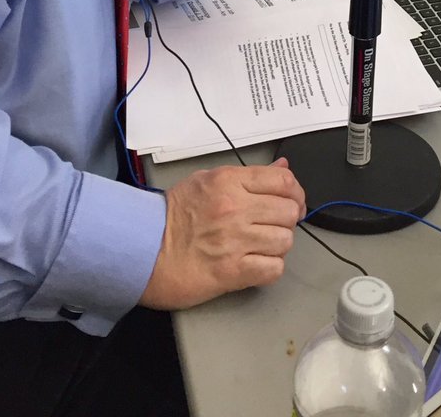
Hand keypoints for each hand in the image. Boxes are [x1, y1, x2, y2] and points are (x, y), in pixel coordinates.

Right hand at [140, 158, 305, 309]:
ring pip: (285, 241)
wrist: (144, 251)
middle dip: (287, 219)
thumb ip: (248, 176)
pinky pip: (273, 269)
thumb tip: (282, 169)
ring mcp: (234, 241)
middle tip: (275, 225)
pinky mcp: (232, 272)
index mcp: (229, 182)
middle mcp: (235, 209)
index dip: (295, 192)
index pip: (283, 181)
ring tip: (261, 245)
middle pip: (288, 211)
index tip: (293, 201)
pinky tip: (257, 263)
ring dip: (277, 245)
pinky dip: (270, 267)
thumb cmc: (173, 216)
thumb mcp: (208, 180)